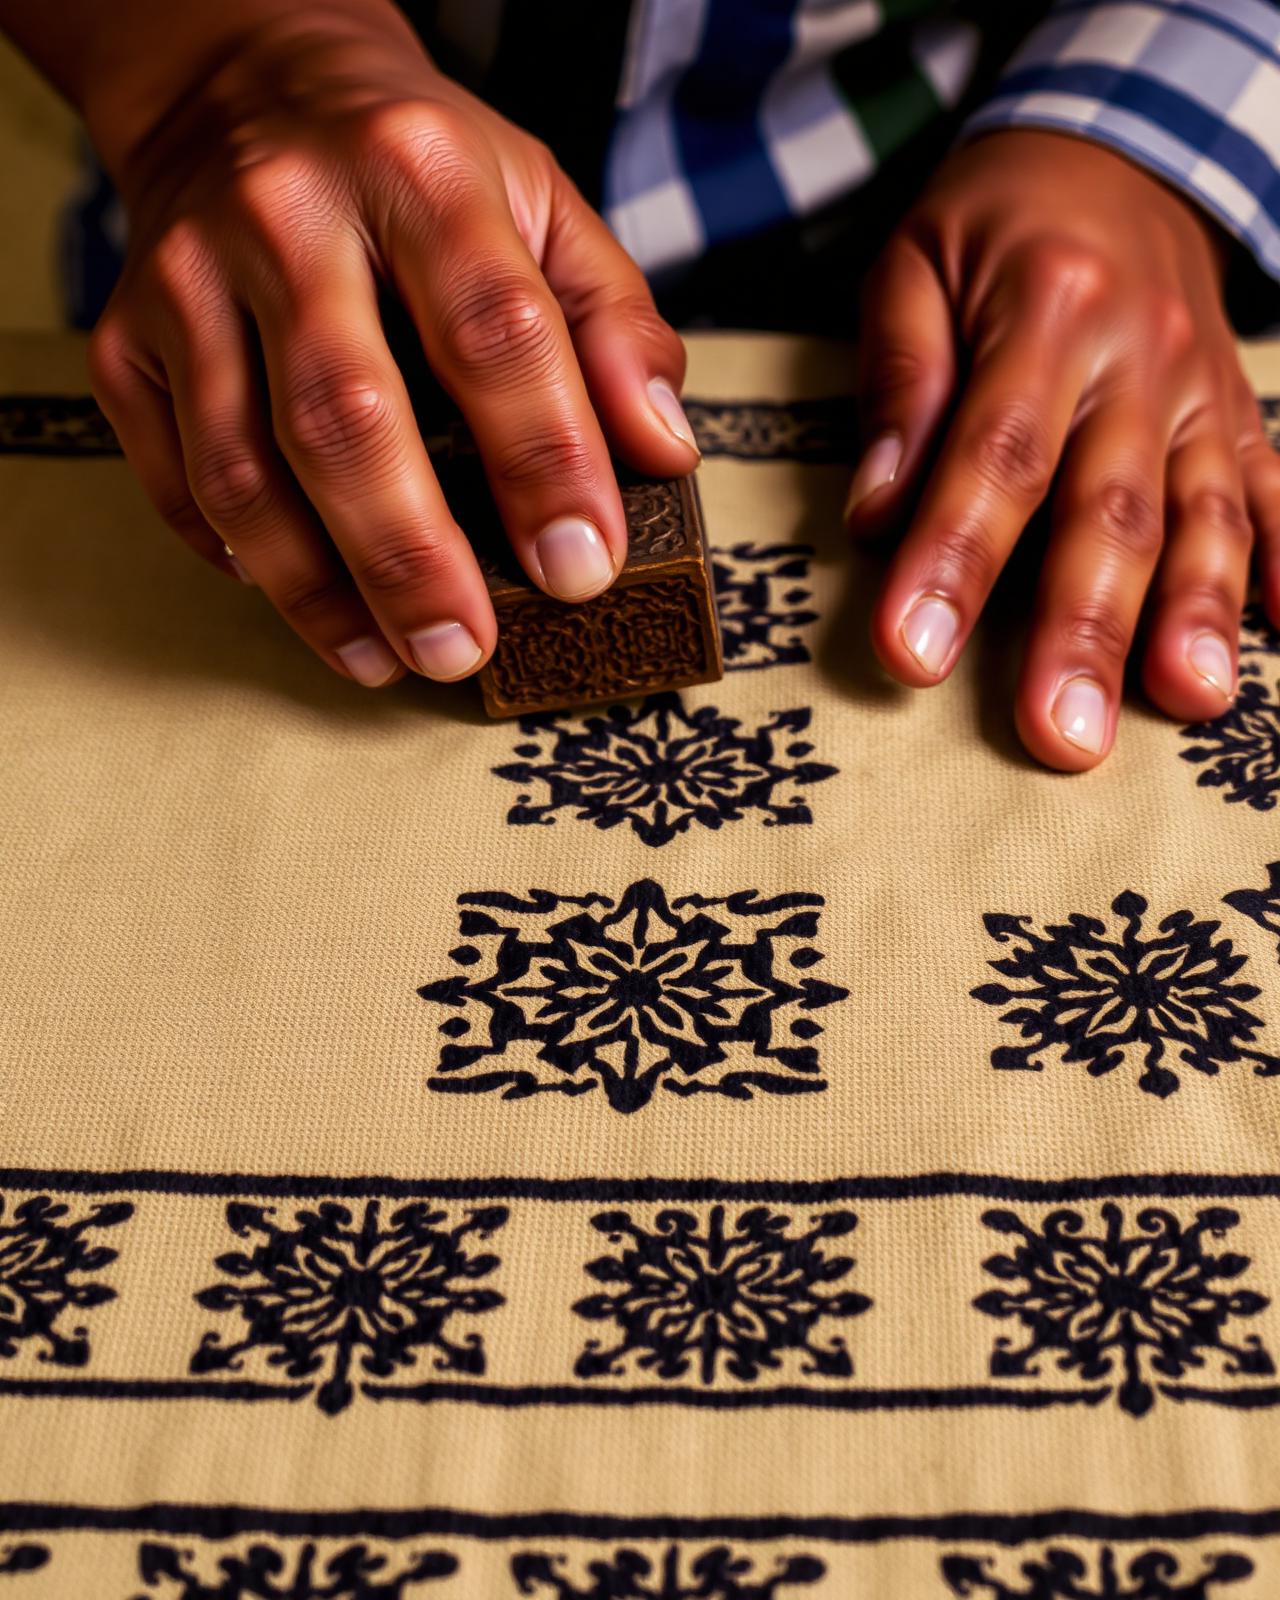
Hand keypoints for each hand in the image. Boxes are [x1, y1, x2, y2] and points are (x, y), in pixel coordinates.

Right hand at [86, 2, 697, 686]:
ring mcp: (188, 277)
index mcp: (421, 171)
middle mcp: (288, 215)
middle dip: (409, 557)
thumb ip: (615, 325)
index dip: (543, 460)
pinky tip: (303, 598)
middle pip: (346, 415)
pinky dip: (238, 556)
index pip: (494, 329)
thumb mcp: (545, 208)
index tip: (580, 568)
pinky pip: (176, 478)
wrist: (248, 89)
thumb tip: (662, 453)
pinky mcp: (125, 337)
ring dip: (317, 589)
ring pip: (243, 468)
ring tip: (386, 659)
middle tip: (461, 652)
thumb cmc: (421, 174)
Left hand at [846, 128, 1279, 768]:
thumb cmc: (990, 225)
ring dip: (1197, 614)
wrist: (1118, 145)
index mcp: (1044, 311)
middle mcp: (1138, 354)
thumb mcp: (912, 267)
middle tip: (1060, 735)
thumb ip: (901, 385)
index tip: (911, 655)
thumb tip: (877, 516)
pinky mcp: (1238, 413)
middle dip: (1083, 628)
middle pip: (1110, 507)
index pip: (994, 455)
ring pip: (1205, 511)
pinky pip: (1275, 487)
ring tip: (1189, 703)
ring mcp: (1202, 389)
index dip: (953, 561)